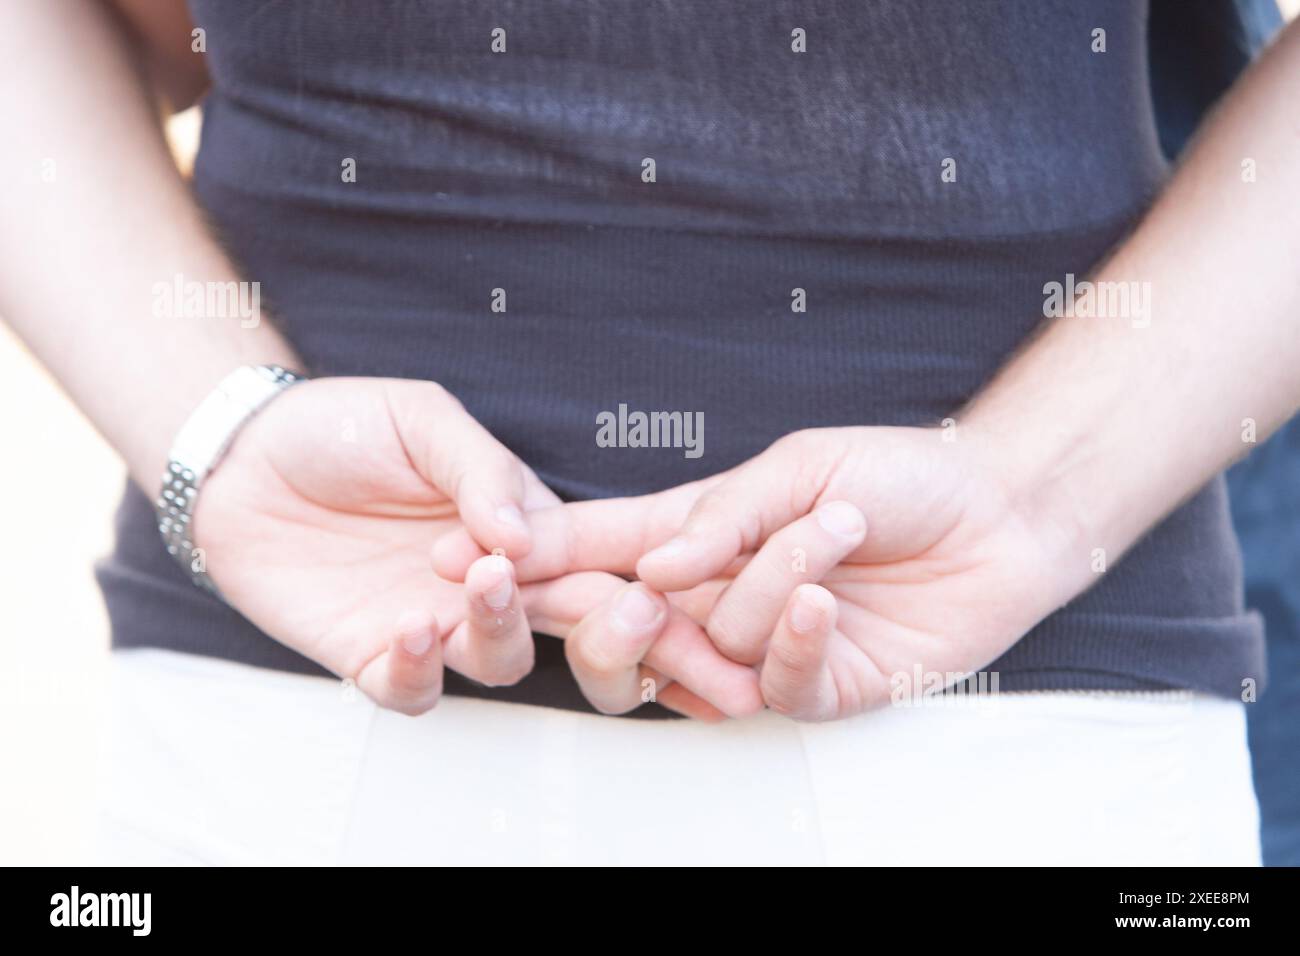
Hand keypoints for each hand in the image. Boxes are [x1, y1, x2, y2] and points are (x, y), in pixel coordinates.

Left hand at [191, 377, 758, 717]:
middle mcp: (492, 584)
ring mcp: (436, 623)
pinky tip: (412, 625)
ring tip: (483, 582)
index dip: (648, 581)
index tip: (670, 580)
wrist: (243, 455)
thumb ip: (480, 470)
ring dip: (504, 629)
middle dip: (621, 638)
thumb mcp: (424, 419)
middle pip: (578, 630)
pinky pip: (412, 689)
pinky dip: (420, 670)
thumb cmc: (344, 426)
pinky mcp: (373, 654)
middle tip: (638, 618)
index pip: (602, 562)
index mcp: (522, 526)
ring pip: (501, 661)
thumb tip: (525, 536)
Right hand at [435, 426, 1083, 719]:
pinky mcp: (821, 685)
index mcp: (699, 537)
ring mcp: (766, 648)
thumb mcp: (798, 466)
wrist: (998, 509)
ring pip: (710, 652)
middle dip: (617, 617)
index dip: (536, 558)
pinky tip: (825, 593)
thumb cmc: (898, 475)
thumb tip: (652, 565)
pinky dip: (795, 638)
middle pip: (622, 634)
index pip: (601, 552)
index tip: (463, 552)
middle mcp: (719, 600)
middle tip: (639, 589)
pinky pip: (779, 687)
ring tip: (831, 528)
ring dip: (770, 583)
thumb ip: (720, 518)